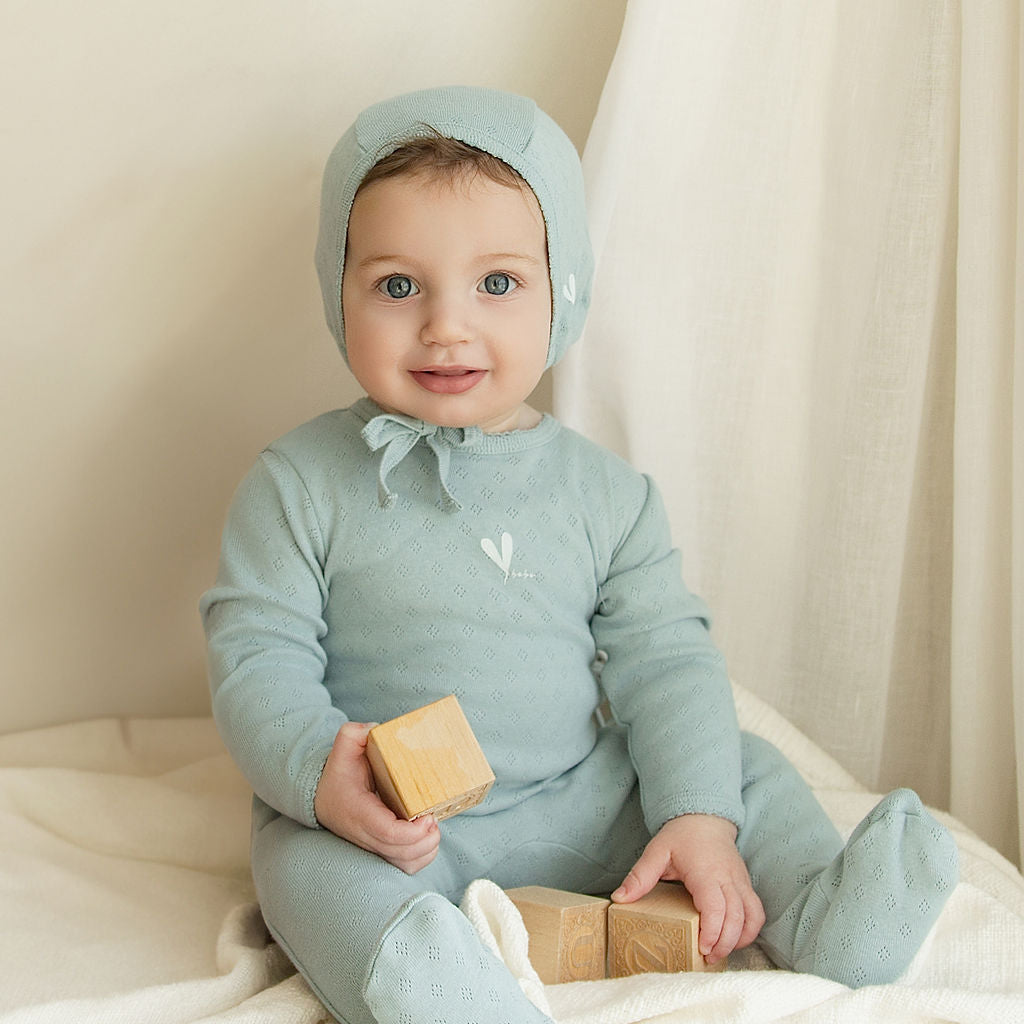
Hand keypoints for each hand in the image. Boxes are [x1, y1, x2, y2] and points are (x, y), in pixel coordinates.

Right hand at [313, 721, 440, 873]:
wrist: (321, 796)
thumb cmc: (338, 772)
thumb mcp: (343, 747)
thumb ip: (355, 733)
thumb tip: (375, 730)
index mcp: (357, 810)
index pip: (386, 832)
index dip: (412, 832)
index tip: (427, 817)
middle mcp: (363, 833)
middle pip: (399, 853)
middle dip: (424, 841)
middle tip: (434, 820)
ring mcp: (371, 845)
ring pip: (403, 864)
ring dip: (425, 851)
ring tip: (433, 829)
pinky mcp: (378, 850)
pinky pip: (403, 865)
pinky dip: (421, 857)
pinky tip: (427, 838)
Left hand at [611, 814, 764, 965]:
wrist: (704, 818)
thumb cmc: (681, 836)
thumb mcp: (656, 851)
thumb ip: (640, 876)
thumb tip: (619, 899)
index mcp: (706, 872)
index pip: (717, 907)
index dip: (712, 932)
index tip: (701, 948)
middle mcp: (728, 878)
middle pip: (737, 918)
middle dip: (724, 944)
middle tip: (707, 959)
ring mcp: (740, 881)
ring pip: (752, 917)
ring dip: (739, 939)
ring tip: (719, 952)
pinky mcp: (746, 885)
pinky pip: (756, 912)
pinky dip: (749, 930)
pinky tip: (733, 939)